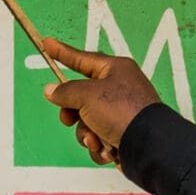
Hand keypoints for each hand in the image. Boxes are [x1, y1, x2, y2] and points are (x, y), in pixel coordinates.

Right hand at [40, 35, 159, 165]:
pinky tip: (109, 150)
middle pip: (81, 97)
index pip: (82, 59)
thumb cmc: (121, 111)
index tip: (47, 43)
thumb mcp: (87, 95)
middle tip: (68, 118)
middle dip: (73, 112)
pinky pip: (99, 139)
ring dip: (87, 134)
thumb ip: (66, 91)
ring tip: (96, 140)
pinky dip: (100, 146)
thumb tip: (51, 91)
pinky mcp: (122, 135)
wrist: (148, 146)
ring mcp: (122, 114)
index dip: (63, 53)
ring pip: (87, 122)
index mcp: (116, 70)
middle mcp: (119, 89)